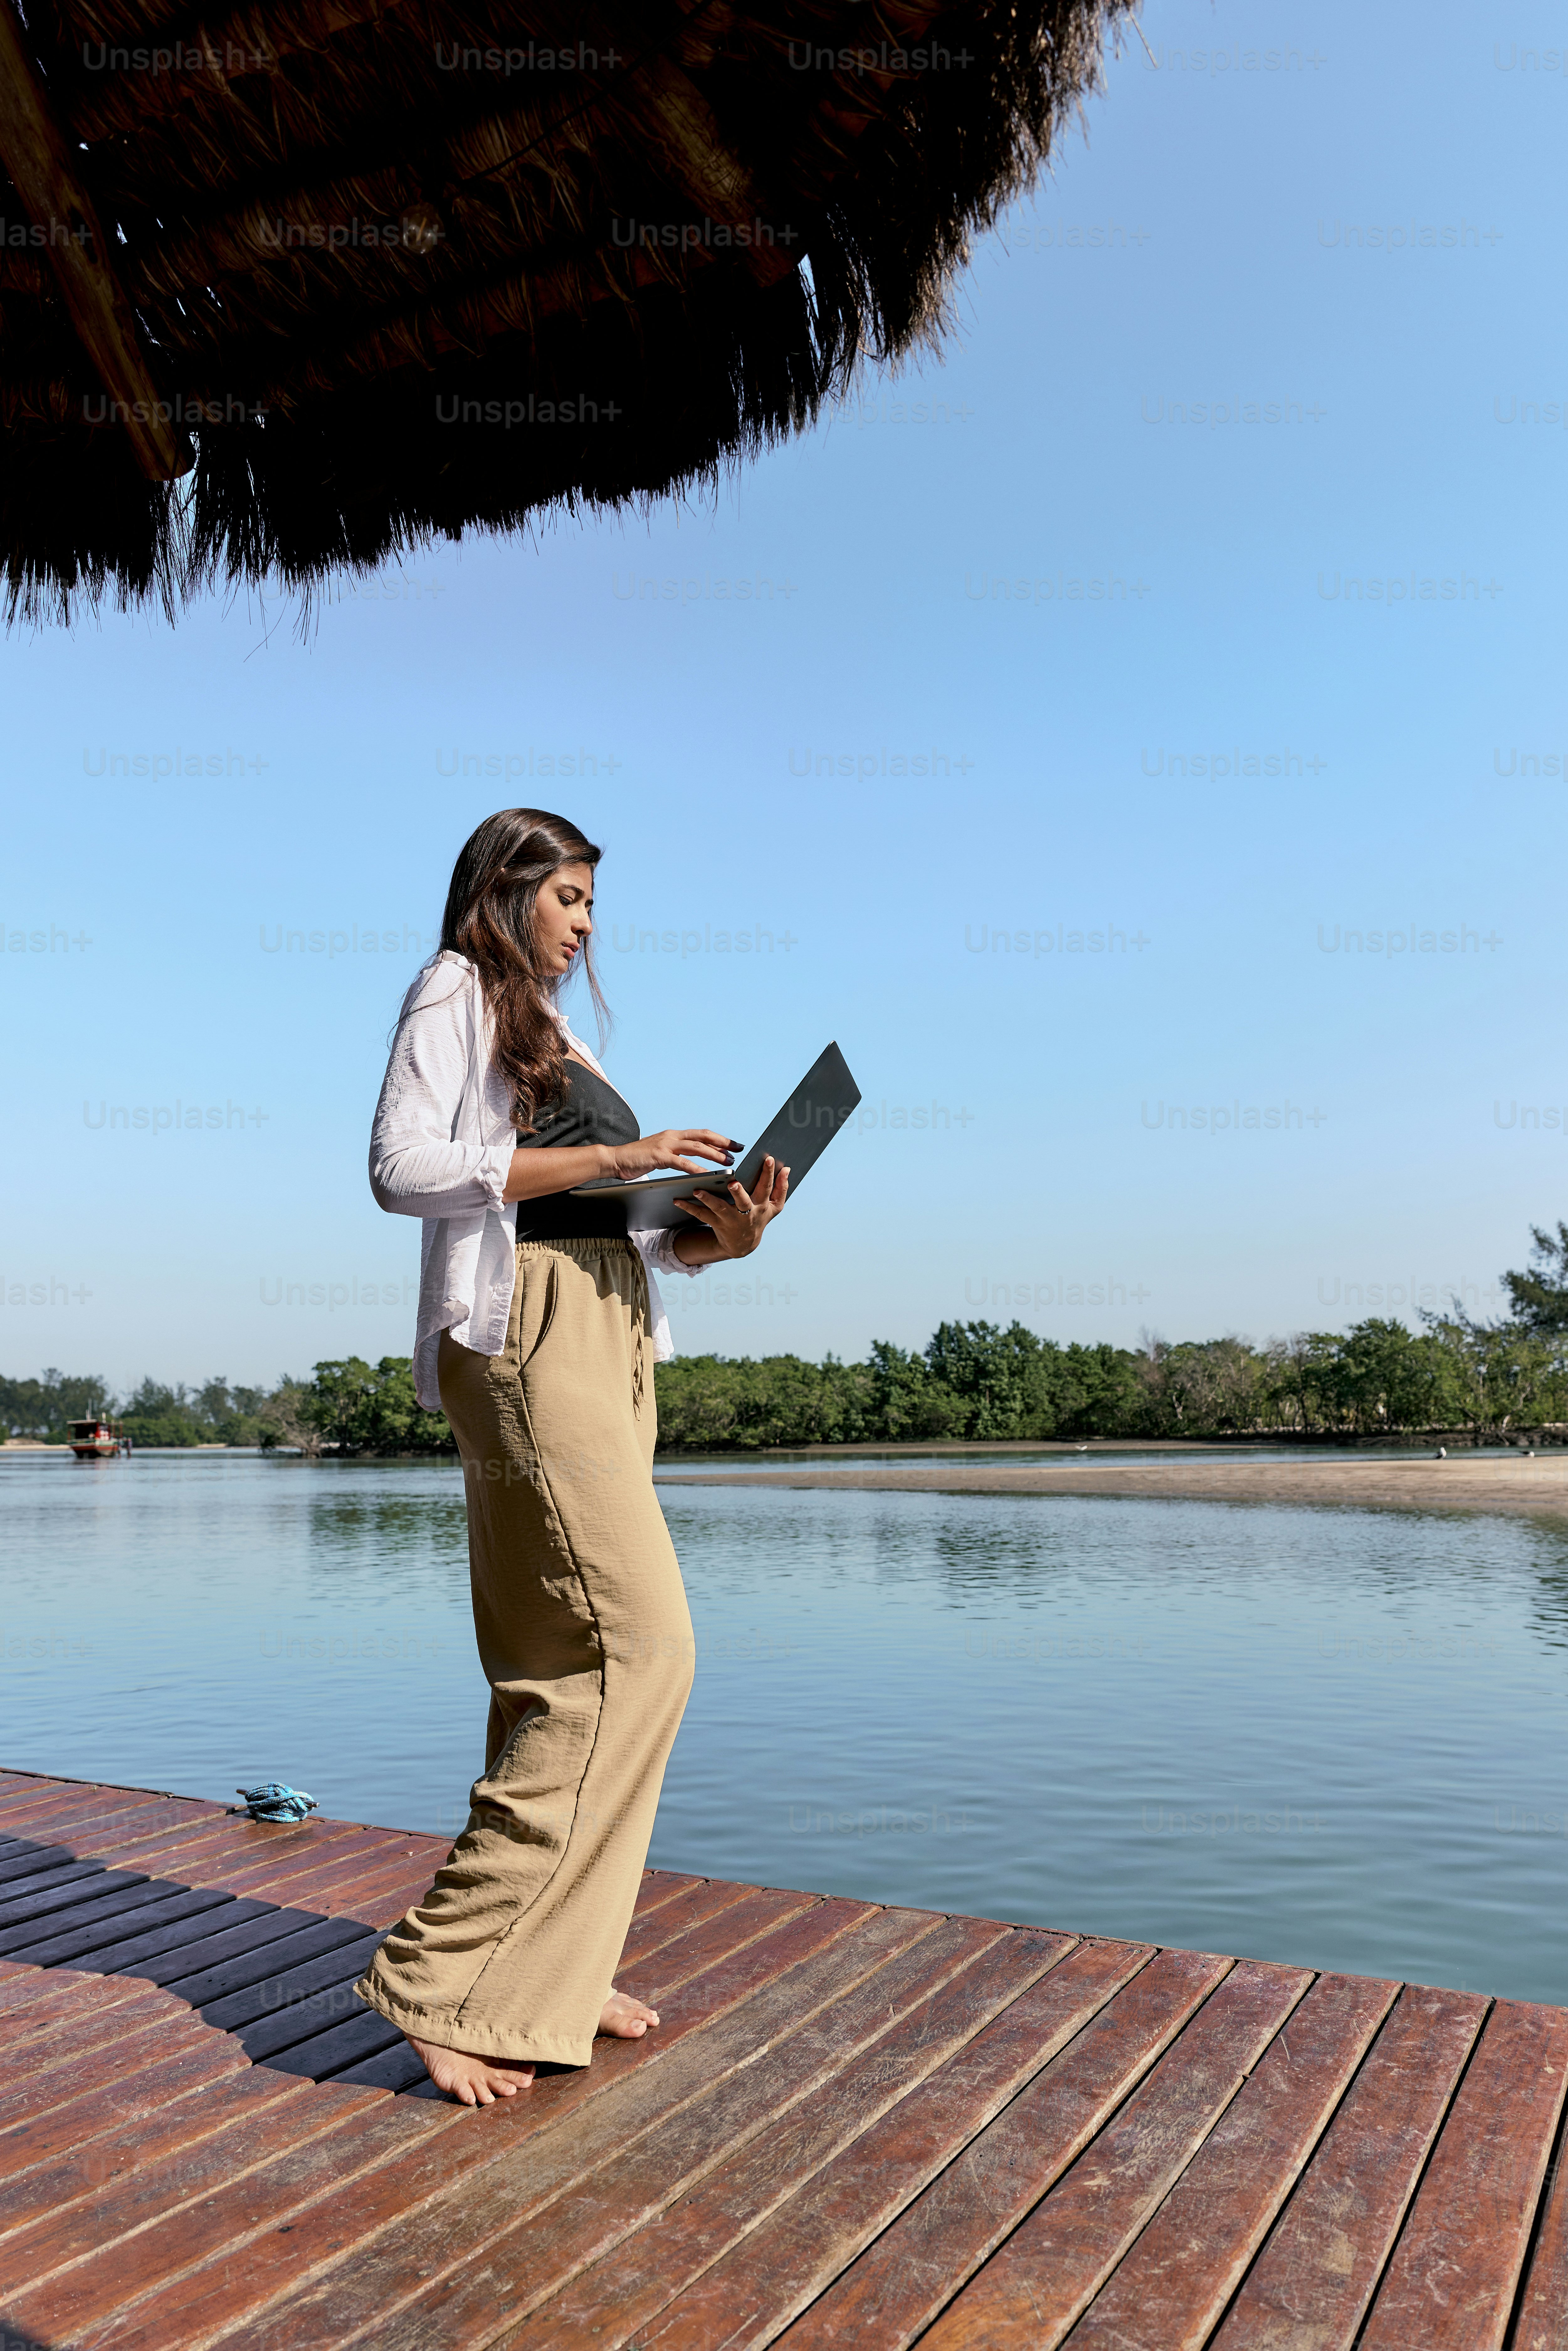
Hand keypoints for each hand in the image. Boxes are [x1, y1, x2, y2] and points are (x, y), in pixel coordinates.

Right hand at [600, 1128, 738, 1181]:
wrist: (616, 1159)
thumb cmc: (639, 1159)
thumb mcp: (662, 1153)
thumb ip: (678, 1154)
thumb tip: (695, 1161)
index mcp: (674, 1135)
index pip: (702, 1134)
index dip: (720, 1139)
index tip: (736, 1144)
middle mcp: (672, 1136)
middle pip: (703, 1136)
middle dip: (723, 1143)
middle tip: (738, 1150)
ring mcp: (665, 1145)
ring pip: (696, 1147)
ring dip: (713, 1154)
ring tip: (727, 1162)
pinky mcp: (658, 1156)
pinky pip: (681, 1162)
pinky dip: (695, 1168)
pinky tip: (705, 1174)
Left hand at [675, 1155, 789, 1258]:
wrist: (743, 1245)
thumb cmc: (759, 1218)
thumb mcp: (774, 1207)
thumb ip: (782, 1188)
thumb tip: (787, 1169)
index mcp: (762, 1205)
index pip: (766, 1187)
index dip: (768, 1174)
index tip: (767, 1158)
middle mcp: (747, 1214)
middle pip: (743, 1202)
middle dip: (738, 1192)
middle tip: (732, 1182)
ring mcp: (731, 1220)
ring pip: (718, 1209)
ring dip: (708, 1199)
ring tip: (697, 1190)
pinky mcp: (716, 1224)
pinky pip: (701, 1215)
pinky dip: (689, 1207)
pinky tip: (678, 1199)